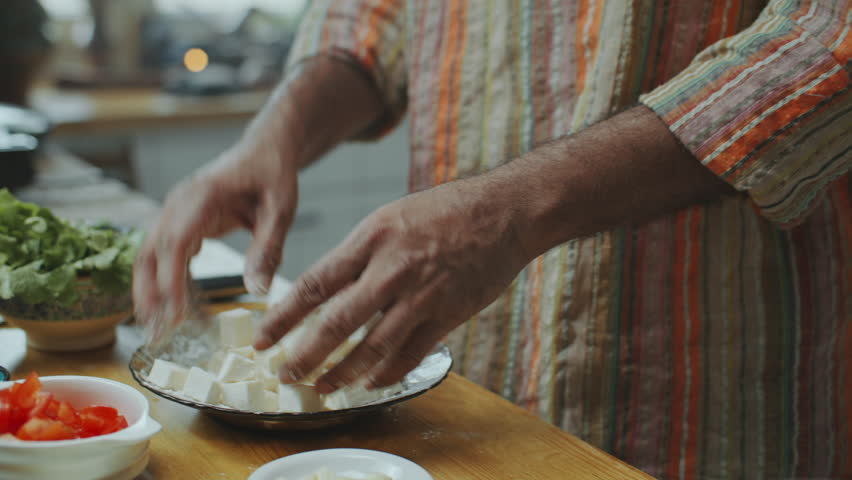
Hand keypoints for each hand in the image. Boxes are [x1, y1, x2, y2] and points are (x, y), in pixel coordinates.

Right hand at [133, 141, 297, 337]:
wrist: (265, 149)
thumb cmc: (273, 174)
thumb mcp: (281, 210)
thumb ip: (268, 248)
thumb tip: (257, 291)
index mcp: (202, 195)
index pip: (176, 242)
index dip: (170, 281)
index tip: (175, 315)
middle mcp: (179, 203)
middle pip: (150, 252)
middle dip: (148, 294)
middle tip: (155, 335)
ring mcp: (176, 212)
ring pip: (151, 256)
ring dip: (152, 293)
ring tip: (160, 332)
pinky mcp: (182, 222)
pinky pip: (168, 256)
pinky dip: (170, 283)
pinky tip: (180, 311)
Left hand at [254, 176, 532, 392]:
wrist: (503, 212)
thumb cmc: (445, 210)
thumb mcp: (390, 217)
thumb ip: (359, 254)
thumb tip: (326, 290)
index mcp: (371, 238)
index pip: (315, 284)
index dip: (283, 317)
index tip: (262, 338)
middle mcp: (391, 268)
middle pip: (336, 322)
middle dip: (305, 355)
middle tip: (285, 376)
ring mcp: (421, 294)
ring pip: (371, 347)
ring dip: (342, 373)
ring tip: (323, 387)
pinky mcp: (447, 315)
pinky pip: (409, 354)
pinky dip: (386, 373)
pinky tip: (370, 383)